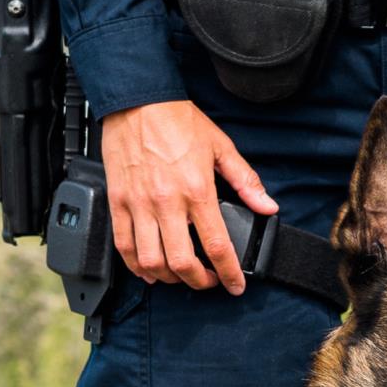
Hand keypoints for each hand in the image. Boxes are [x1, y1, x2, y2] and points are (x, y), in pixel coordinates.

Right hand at [101, 99, 276, 291]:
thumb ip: (246, 181)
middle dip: (198, 282)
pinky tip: (148, 269)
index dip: (229, 273)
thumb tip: (267, 206)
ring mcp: (139, 205)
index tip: (235, 285)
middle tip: (208, 281)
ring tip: (180, 276)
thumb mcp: (221, 147)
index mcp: (197, 190)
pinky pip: (123, 245)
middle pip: (181, 262)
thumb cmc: (177, 120)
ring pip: (150, 260)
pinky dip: (135, 266)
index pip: (217, 245)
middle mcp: (166, 202)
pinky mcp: (118, 202)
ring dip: (167, 278)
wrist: (138, 101)